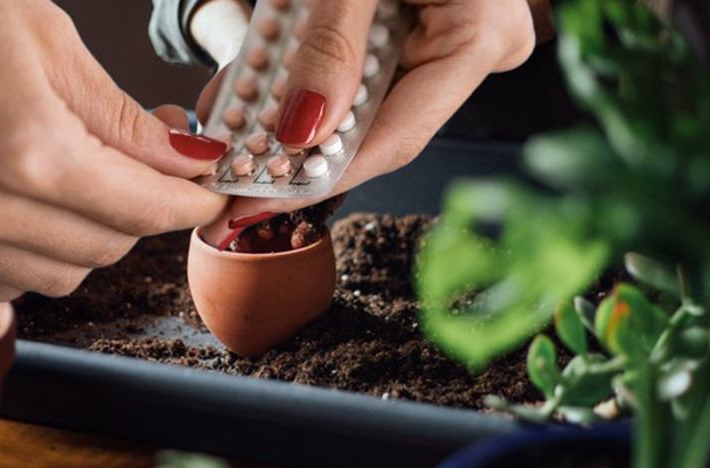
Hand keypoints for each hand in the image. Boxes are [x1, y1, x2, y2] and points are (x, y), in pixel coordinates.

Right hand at [0, 0, 228, 300]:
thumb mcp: (56, 47)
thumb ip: (128, 123)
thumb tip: (189, 160)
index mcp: (26, 151)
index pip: (141, 209)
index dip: (190, 203)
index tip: (210, 191)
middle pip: (107, 248)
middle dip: (148, 212)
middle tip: (160, 166)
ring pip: (60, 274)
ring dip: (99, 237)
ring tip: (101, 180)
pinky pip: (5, 276)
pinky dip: (43, 255)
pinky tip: (48, 209)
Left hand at [195, 0, 538, 240]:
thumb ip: (329, 46)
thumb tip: (300, 131)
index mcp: (481, 34)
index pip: (393, 137)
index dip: (318, 176)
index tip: (252, 200)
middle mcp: (477, 46)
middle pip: (375, 123)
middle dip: (293, 142)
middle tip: (228, 159)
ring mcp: (454, 37)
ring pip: (365, 98)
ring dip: (294, 108)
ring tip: (232, 117)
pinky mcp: (430, 25)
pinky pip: (368, 66)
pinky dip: (312, 72)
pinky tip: (261, 84)